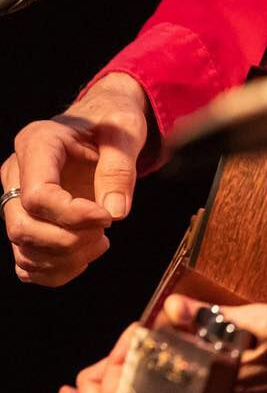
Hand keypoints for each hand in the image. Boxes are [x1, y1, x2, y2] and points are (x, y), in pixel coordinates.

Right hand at [3, 73, 148, 285]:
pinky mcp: (26, 219)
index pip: (37, 195)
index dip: (72, 214)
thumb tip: (116, 213)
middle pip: (23, 227)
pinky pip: (26, 261)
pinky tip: (86, 255)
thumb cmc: (112, 121)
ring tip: (101, 242)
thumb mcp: (124, 130)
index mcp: (37, 143)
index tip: (108, 218)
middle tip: (106, 231)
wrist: (102, 122)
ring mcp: (16, 199)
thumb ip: (120, 167)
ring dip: (64, 259)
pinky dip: (55, 271)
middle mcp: (15, 173)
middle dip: (68, 240)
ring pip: (22, 248)